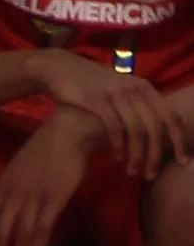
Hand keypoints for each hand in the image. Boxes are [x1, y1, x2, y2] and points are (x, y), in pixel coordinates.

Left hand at [0, 113, 93, 245]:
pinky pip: (42, 228)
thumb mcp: (17, 170)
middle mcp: (13, 195)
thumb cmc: (43, 149)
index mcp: (1, 187)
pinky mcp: (53, 199)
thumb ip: (9, 193)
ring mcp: (33, 197)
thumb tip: (4, 216)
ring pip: (21, 235)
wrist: (69, 130)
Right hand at [38, 51, 187, 175]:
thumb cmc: (93, 87)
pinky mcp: (98, 100)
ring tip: (133, 172)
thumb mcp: (121, 94)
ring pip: (137, 129)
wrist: (63, 69)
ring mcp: (117, 94)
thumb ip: (137, 110)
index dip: (180, 140)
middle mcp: (136, 90)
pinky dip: (119, 144)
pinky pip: (114, 126)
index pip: (171, 116)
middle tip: (152, 176)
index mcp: (146, 89)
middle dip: (157, 154)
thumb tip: (152, 136)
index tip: (182, 162)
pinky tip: (118, 159)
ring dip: (137, 154)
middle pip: (156, 126)